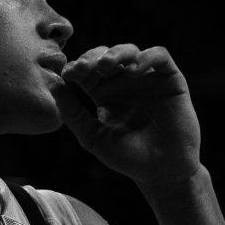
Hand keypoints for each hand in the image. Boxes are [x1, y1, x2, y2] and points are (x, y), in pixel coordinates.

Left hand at [55, 44, 201, 186]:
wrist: (162, 172)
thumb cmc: (127, 157)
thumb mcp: (92, 136)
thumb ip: (72, 112)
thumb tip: (53, 83)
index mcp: (104, 93)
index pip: (87, 71)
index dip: (76, 68)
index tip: (67, 74)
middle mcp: (124, 82)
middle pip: (105, 56)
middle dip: (92, 58)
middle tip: (83, 68)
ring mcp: (147, 79)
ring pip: (130, 51)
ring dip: (116, 53)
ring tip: (106, 65)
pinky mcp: (171, 79)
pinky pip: (160, 56)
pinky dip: (147, 57)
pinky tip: (133, 70)